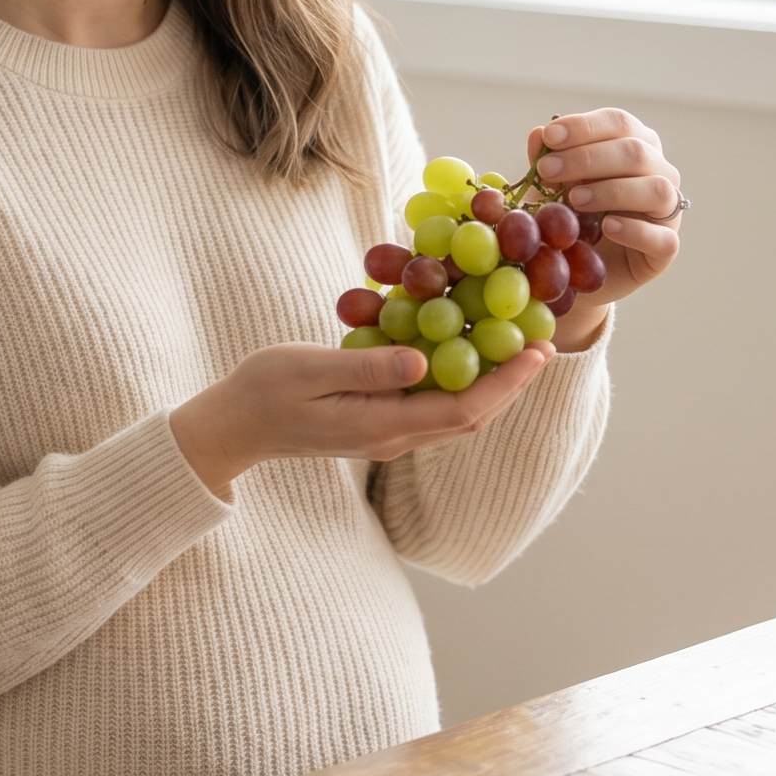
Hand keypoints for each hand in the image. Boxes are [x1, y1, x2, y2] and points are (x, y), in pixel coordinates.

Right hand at [169, 340, 557, 498]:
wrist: (233, 427)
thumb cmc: (263, 392)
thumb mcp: (309, 370)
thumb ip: (365, 366)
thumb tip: (420, 359)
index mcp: (382, 426)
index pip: (463, 410)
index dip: (507, 382)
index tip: (538, 350)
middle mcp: (393, 436)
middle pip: (470, 414)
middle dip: (511, 381)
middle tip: (543, 340)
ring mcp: (386, 433)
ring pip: (454, 410)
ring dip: (489, 379)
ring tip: (514, 340)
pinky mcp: (376, 421)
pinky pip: (430, 401)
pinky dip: (455, 374)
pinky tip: (460, 343)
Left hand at [525, 108, 682, 345]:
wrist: (576, 267)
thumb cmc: (570, 214)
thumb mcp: (551, 186)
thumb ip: (547, 161)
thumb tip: (538, 134)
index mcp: (635, 145)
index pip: (619, 123)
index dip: (584, 127)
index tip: (550, 137)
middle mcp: (659, 172)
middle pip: (636, 152)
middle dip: (587, 158)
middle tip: (548, 171)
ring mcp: (667, 210)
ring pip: (656, 190)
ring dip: (612, 191)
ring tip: (574, 200)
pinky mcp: (666, 248)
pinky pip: (661, 237)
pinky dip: (634, 230)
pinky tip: (607, 227)